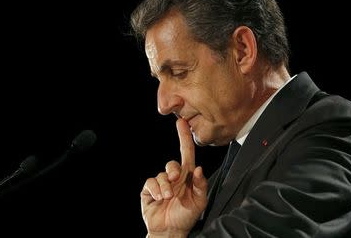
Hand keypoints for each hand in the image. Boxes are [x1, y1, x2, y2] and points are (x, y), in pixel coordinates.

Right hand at [141, 118, 207, 236]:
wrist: (170, 231)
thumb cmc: (186, 216)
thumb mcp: (199, 202)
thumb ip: (200, 185)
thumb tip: (199, 168)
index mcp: (187, 177)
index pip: (186, 153)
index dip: (184, 137)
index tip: (182, 123)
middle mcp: (174, 177)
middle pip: (172, 163)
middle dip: (174, 170)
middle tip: (176, 180)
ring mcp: (161, 183)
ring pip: (161, 175)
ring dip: (165, 186)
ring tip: (167, 197)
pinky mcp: (149, 190)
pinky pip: (150, 182)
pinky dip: (155, 190)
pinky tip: (159, 198)